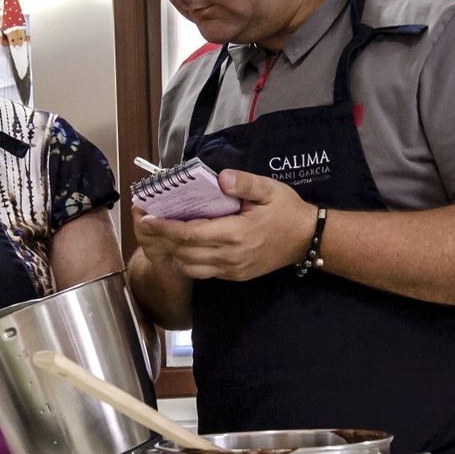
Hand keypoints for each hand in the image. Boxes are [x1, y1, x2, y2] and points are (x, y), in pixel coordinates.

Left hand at [134, 169, 315, 281]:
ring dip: (174, 252)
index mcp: (236, 234)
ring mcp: (233, 269)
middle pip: (184, 252)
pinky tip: (185, 245)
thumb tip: (221, 177)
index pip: (191, 233)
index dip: (165, 227)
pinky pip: (204, 272)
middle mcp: (231, 256)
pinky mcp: (236, 276)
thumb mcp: (270, 189)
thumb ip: (245, 183)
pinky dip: (189, 260)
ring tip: (164, 234)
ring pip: (191, 267)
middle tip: (148, 223)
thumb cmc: (287, 211)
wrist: (307, 240)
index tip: (146, 218)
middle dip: (163, 239)